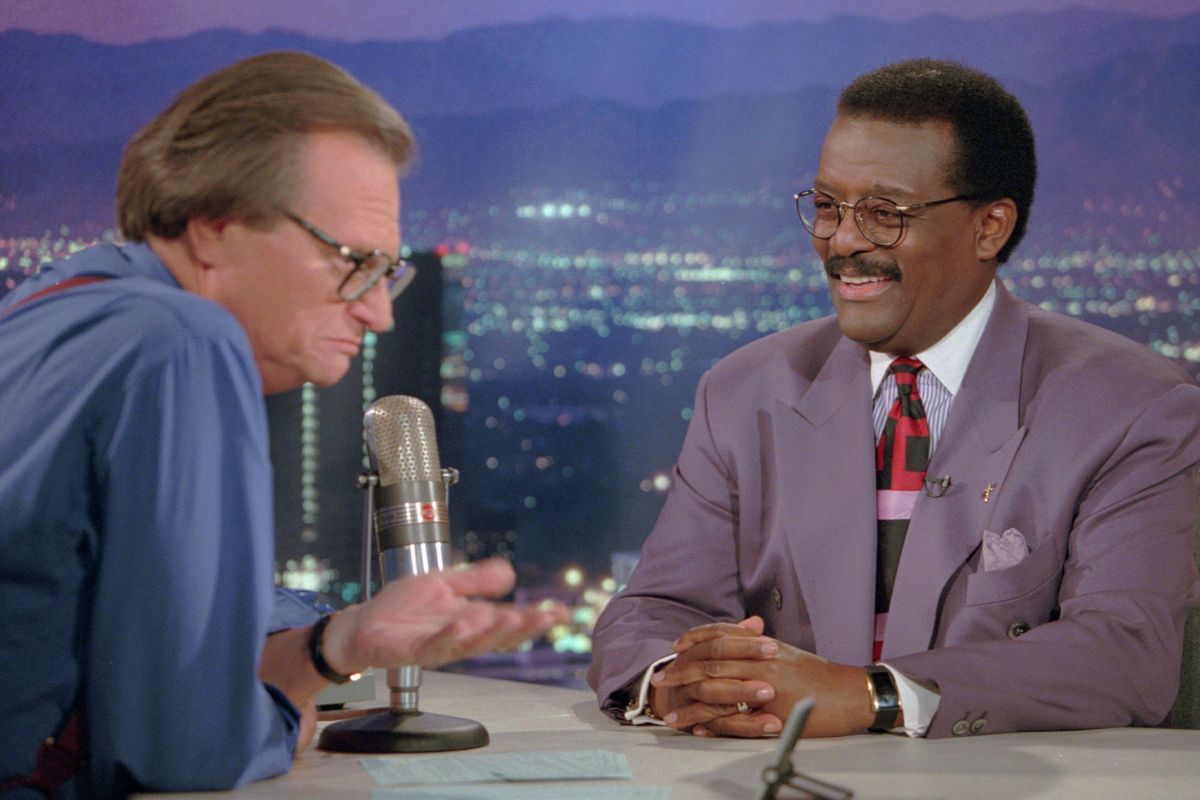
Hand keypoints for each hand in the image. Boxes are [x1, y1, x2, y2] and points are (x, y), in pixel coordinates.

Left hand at [325, 558, 567, 673]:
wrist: (361, 625)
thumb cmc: (401, 609)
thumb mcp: (444, 584)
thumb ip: (476, 580)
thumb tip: (510, 573)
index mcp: (470, 620)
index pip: (510, 620)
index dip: (536, 618)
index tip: (562, 612)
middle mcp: (459, 635)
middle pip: (498, 635)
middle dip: (524, 627)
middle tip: (547, 617)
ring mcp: (437, 644)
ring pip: (472, 643)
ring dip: (493, 632)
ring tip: (514, 617)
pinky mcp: (412, 648)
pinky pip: (433, 644)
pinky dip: (448, 636)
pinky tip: (461, 623)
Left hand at [653, 618, 875, 737]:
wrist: (849, 692)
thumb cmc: (820, 674)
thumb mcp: (787, 651)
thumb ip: (760, 642)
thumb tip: (744, 629)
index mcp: (762, 645)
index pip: (720, 637)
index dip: (694, 640)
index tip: (676, 646)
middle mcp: (759, 661)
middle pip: (711, 663)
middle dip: (681, 672)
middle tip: (660, 681)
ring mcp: (764, 687)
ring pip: (717, 692)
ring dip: (690, 704)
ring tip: (671, 715)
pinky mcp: (771, 713)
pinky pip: (735, 719)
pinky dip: (713, 724)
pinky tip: (699, 729)